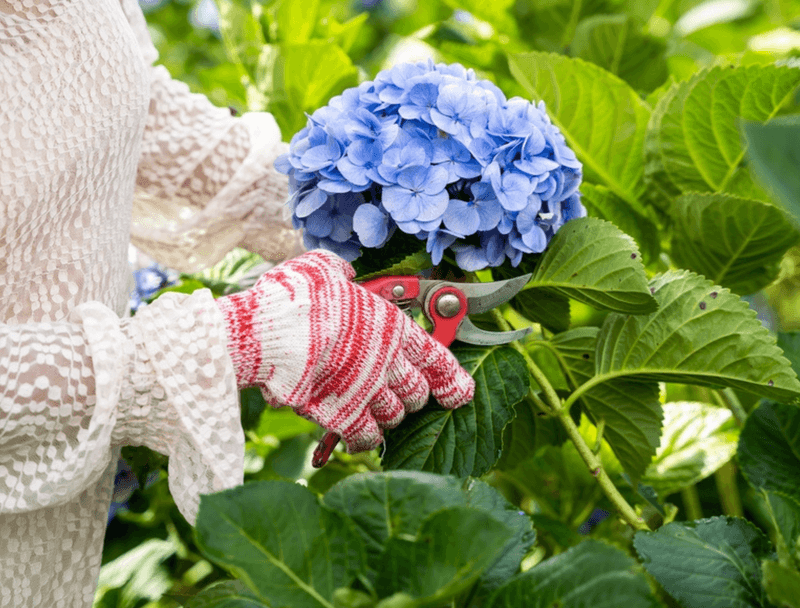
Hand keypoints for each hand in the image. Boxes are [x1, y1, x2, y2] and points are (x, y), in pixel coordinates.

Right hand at [217, 250, 474, 451]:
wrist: (265, 334)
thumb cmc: (294, 297)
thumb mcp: (322, 268)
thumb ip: (341, 272)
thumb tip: (344, 274)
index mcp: (391, 326)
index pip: (438, 359)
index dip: (453, 378)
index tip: (460, 391)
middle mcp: (386, 363)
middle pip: (418, 393)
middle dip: (412, 394)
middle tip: (399, 391)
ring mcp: (367, 392)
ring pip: (395, 416)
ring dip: (388, 414)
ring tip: (372, 407)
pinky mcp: (342, 416)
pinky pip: (367, 437)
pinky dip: (365, 438)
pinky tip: (357, 434)